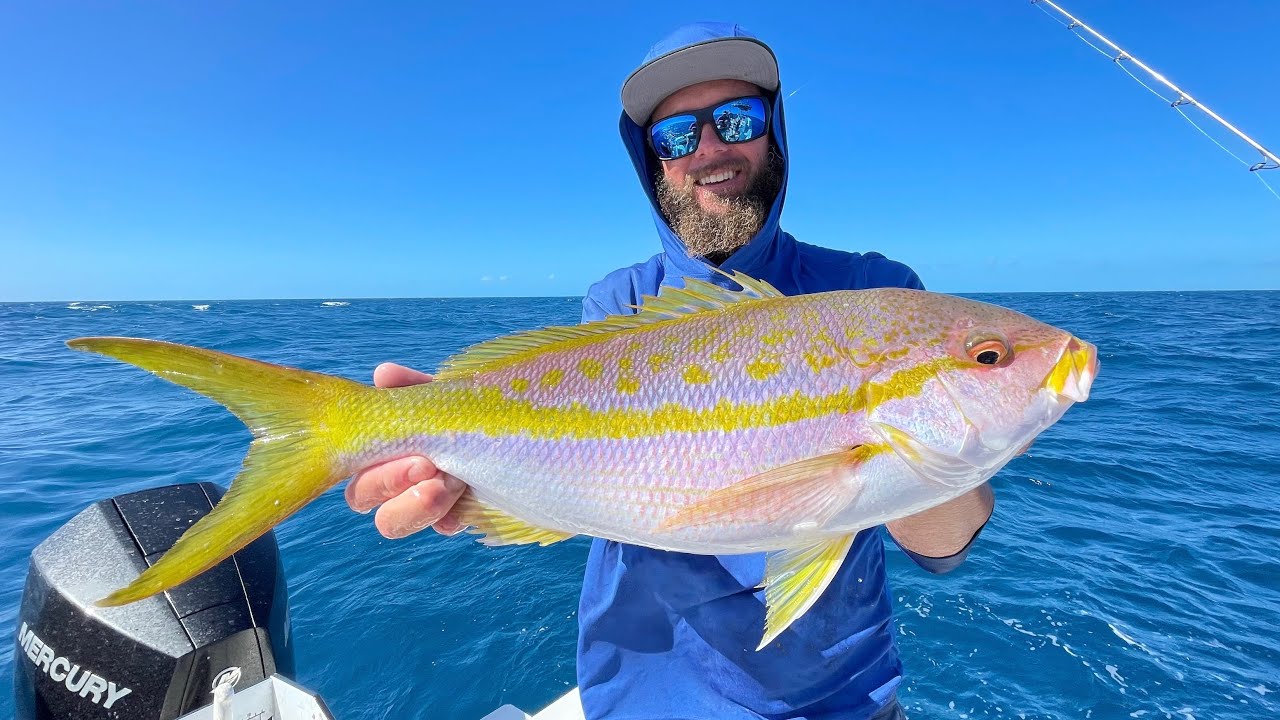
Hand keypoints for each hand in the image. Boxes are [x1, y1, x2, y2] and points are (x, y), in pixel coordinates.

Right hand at [344, 362, 468, 538]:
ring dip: (416, 504)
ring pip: (390, 521)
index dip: (372, 457)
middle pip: (361, 494)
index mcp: (386, 445)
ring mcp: (424, 502)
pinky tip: (467, 500)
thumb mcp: (451, 394)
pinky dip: (450, 517)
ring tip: (454, 483)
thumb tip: (384, 374)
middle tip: (430, 465)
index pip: (354, 460)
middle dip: (389, 481)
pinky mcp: (455, 518)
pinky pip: (441, 527)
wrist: (527, 430)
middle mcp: (396, 477)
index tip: (414, 452)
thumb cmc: (480, 406)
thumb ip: (418, 388)